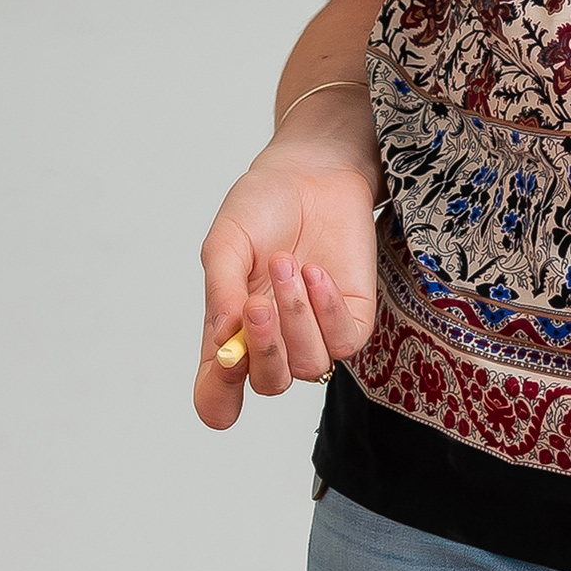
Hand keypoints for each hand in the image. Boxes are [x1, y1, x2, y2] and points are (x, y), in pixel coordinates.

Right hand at [193, 135, 382, 427]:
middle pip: (270, 383)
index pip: (218, 391)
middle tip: (256, 302)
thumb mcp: (226, 243)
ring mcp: (315, 333)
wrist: (314, 173)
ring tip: (287, 266)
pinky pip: (345, 342)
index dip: (217, 397)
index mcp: (232, 330)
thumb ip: (221, 292)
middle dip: (264, 349)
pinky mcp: (353, 319)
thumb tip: (223, 342)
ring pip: (309, 366)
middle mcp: (273, 340)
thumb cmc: (262, 206)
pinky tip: (316, 272)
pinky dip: (327, 309)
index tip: (223, 367)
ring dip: (295, 318)